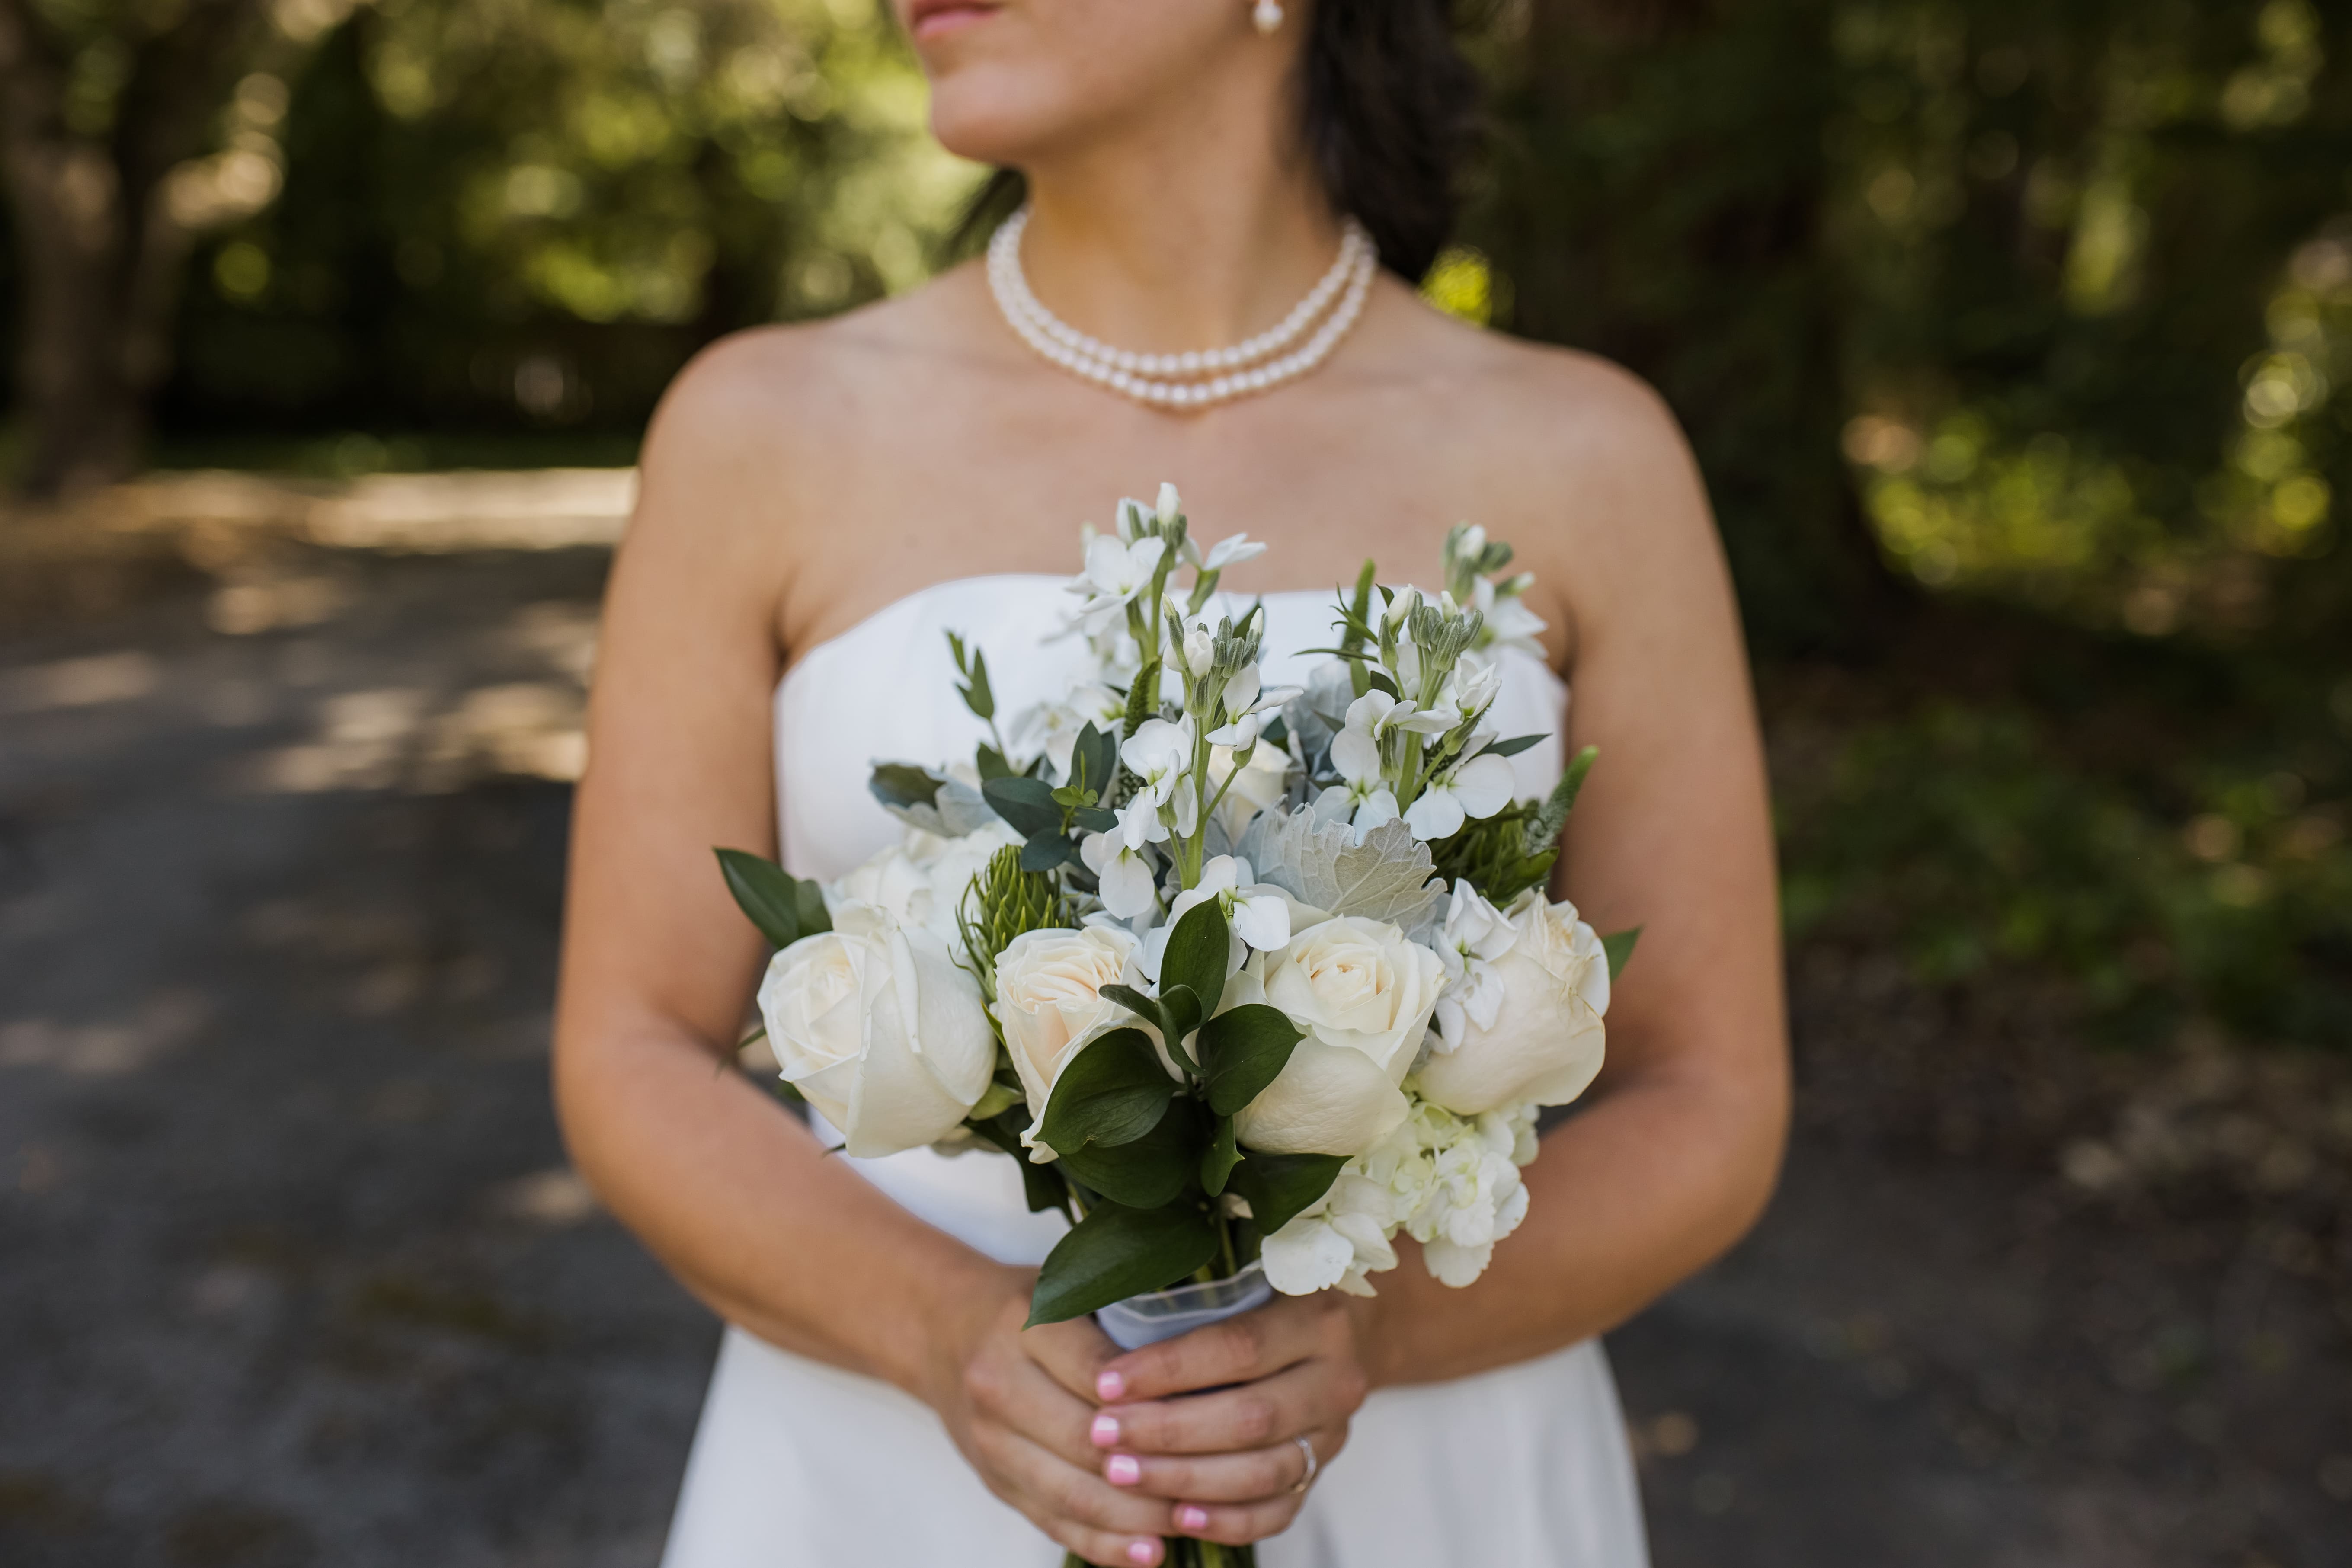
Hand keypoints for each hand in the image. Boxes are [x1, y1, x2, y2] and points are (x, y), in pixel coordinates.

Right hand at [925, 1269, 1184, 1566]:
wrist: (941, 1331)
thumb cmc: (1028, 1306)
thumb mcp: (1069, 1283)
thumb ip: (1125, 1307)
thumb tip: (1210, 1346)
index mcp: (1024, 1324)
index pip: (1096, 1369)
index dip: (1150, 1399)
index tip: (1206, 1415)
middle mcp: (999, 1385)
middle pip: (1084, 1441)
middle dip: (1154, 1467)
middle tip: (1217, 1478)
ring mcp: (992, 1442)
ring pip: (1072, 1493)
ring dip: (1136, 1517)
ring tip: (1192, 1521)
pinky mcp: (996, 1482)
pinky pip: (1054, 1524)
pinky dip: (1105, 1545)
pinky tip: (1150, 1554)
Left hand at [1084, 1290, 1376, 1548]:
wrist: (1317, 1337)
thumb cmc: (1253, 1299)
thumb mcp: (1234, 1281)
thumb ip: (1187, 1300)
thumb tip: (1100, 1326)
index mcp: (1319, 1317)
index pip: (1239, 1347)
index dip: (1169, 1369)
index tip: (1105, 1382)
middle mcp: (1337, 1379)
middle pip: (1250, 1417)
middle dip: (1168, 1431)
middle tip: (1102, 1434)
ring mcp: (1332, 1435)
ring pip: (1261, 1472)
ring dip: (1184, 1479)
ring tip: (1121, 1474)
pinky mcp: (1319, 1475)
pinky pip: (1276, 1512)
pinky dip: (1225, 1520)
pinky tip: (1175, 1516)